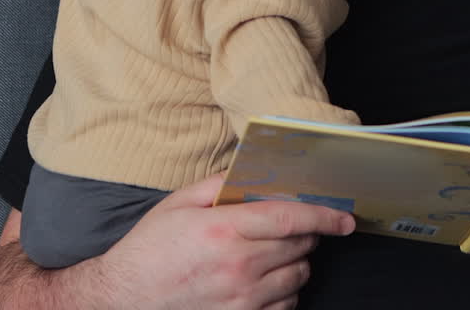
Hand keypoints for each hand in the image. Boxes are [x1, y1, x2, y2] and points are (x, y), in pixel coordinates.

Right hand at [96, 173, 355, 309]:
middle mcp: (239, 266)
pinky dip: (286, 291)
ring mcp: (242, 299)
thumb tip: (256, 172)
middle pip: (300, 246)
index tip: (344, 218)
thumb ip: (221, 184)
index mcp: (224, 229)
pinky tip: (265, 281)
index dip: (324, 216)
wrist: (125, 298)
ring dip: (296, 262)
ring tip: (273, 254)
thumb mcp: (179, 203)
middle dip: (306, 234)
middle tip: (291, 227)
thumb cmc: (150, 248)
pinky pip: (286, 305)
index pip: (291, 218)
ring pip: (298, 277)